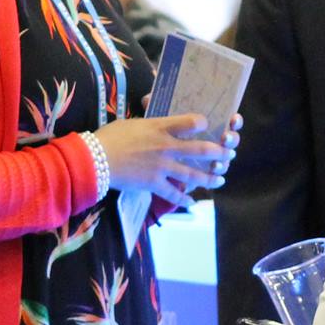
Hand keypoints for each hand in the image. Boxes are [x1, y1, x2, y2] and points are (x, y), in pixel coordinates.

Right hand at [95, 113, 231, 208]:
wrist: (95, 158)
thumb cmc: (110, 136)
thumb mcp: (132, 122)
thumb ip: (149, 123)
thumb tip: (155, 122)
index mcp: (160, 127)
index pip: (190, 122)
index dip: (202, 123)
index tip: (208, 124)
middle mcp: (166, 146)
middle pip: (200, 149)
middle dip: (218, 153)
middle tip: (229, 155)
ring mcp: (162, 167)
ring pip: (193, 174)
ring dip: (209, 178)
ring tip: (220, 180)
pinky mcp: (154, 184)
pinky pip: (173, 193)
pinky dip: (184, 199)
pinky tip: (192, 202)